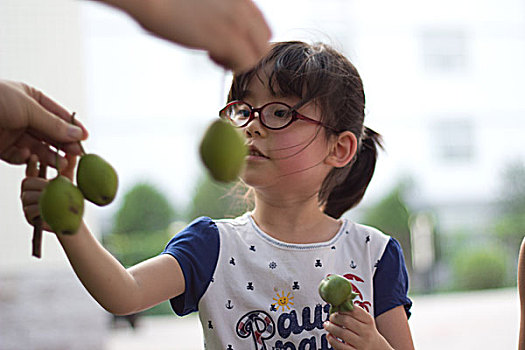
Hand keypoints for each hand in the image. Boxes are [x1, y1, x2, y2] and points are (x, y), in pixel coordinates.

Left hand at [0, 80, 87, 168]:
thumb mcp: (27, 108)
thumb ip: (53, 124)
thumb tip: (79, 134)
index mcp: (30, 98)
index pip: (59, 115)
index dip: (73, 128)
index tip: (85, 140)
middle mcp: (23, 115)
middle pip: (51, 133)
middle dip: (64, 145)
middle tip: (76, 157)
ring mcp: (12, 132)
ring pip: (38, 147)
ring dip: (50, 156)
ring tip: (61, 165)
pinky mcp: (2, 149)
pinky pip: (21, 157)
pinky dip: (27, 159)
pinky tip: (30, 158)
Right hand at [21, 154, 77, 231]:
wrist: (73, 219)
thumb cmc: (70, 198)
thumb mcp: (69, 179)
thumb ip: (70, 165)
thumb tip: (74, 150)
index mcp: (37, 182)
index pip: (31, 171)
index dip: (31, 164)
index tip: (35, 156)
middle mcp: (29, 192)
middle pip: (26, 182)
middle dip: (39, 183)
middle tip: (50, 185)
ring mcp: (28, 205)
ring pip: (27, 196)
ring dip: (41, 196)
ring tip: (51, 197)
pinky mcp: (30, 217)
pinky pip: (30, 209)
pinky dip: (40, 208)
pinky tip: (48, 207)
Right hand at [103, 0, 271, 71]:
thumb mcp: (201, 0)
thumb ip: (215, 10)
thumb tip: (212, 27)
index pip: (261, 23)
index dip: (247, 38)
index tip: (224, 40)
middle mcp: (242, 6)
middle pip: (265, 39)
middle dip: (248, 50)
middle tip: (222, 51)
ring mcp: (236, 22)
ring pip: (259, 54)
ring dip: (239, 60)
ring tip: (214, 54)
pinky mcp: (227, 38)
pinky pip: (246, 63)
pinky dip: (231, 66)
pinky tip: (210, 56)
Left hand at [323, 306, 392, 349]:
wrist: (376, 348)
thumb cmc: (366, 332)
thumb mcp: (365, 321)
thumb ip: (354, 313)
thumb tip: (339, 304)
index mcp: (368, 321)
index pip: (354, 310)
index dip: (342, 308)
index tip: (336, 308)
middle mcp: (366, 332)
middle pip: (347, 321)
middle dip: (335, 318)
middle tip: (331, 317)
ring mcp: (362, 343)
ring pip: (343, 333)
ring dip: (331, 328)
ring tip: (327, 325)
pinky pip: (341, 346)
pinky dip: (332, 340)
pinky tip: (329, 336)